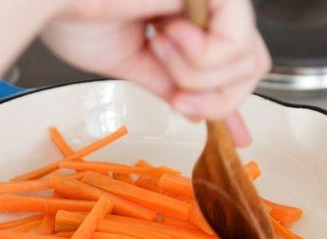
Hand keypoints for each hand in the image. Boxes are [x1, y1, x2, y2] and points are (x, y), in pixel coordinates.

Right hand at [42, 0, 270, 145]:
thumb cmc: (75, 12)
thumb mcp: (131, 62)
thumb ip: (168, 84)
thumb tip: (193, 111)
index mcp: (184, 14)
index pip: (232, 59)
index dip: (235, 100)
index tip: (238, 138)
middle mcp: (204, 2)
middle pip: (251, 66)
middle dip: (217, 100)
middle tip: (180, 99)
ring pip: (249, 60)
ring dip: (197, 75)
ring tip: (159, 46)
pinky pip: (236, 44)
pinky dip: (200, 59)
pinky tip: (166, 34)